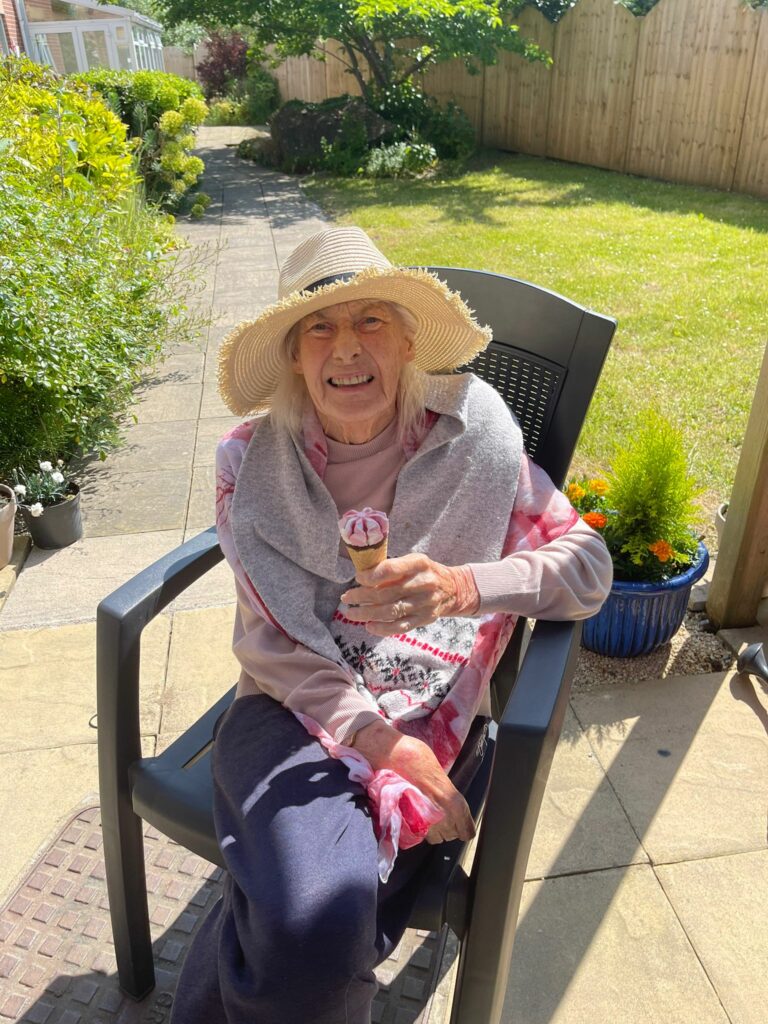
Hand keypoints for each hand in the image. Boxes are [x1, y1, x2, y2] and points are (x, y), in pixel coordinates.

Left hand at [340, 554, 478, 636]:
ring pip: (390, 611)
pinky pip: (400, 626)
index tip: (358, 578)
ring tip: (351, 613)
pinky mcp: (424, 619)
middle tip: (346, 598)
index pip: (391, 569)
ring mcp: (425, 603)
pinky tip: (369, 626)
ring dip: (366, 613)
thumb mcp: (413, 561)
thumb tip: (362, 576)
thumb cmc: (425, 572)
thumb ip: (392, 567)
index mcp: (419, 563)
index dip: (371, 575)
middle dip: (361, 596)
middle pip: (386, 593)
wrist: (453, 589)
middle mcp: (424, 583)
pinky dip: (382, 628)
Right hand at [352, 721, 475, 844]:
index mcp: (449, 799)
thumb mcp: (436, 768)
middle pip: (451, 833)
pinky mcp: (403, 823)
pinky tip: (414, 816)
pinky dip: (418, 829)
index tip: (465, 828)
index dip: (466, 828)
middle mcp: (437, 815)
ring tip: (426, 813)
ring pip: (435, 838)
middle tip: (440, 811)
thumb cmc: (411, 754)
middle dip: (448, 826)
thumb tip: (448, 799)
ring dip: (433, 830)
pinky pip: (417, 835)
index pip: (465, 826)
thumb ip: (446, 789)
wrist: (385, 753)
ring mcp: (419, 822)